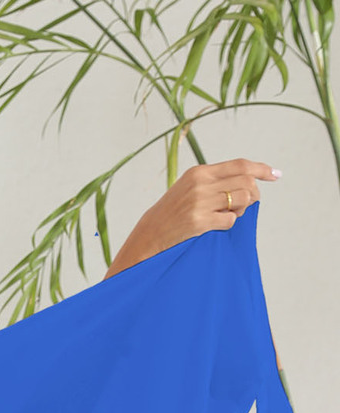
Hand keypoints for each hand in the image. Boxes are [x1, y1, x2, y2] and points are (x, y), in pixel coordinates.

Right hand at [110, 159, 278, 274]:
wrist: (149, 235)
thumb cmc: (172, 213)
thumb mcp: (190, 187)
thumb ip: (215, 180)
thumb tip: (249, 180)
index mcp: (199, 172)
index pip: (240, 165)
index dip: (261, 169)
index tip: (275, 174)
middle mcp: (200, 184)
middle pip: (245, 182)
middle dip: (252, 194)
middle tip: (247, 205)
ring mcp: (199, 203)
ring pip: (241, 200)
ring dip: (241, 209)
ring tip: (229, 215)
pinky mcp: (199, 222)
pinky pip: (230, 220)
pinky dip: (229, 224)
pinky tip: (217, 226)